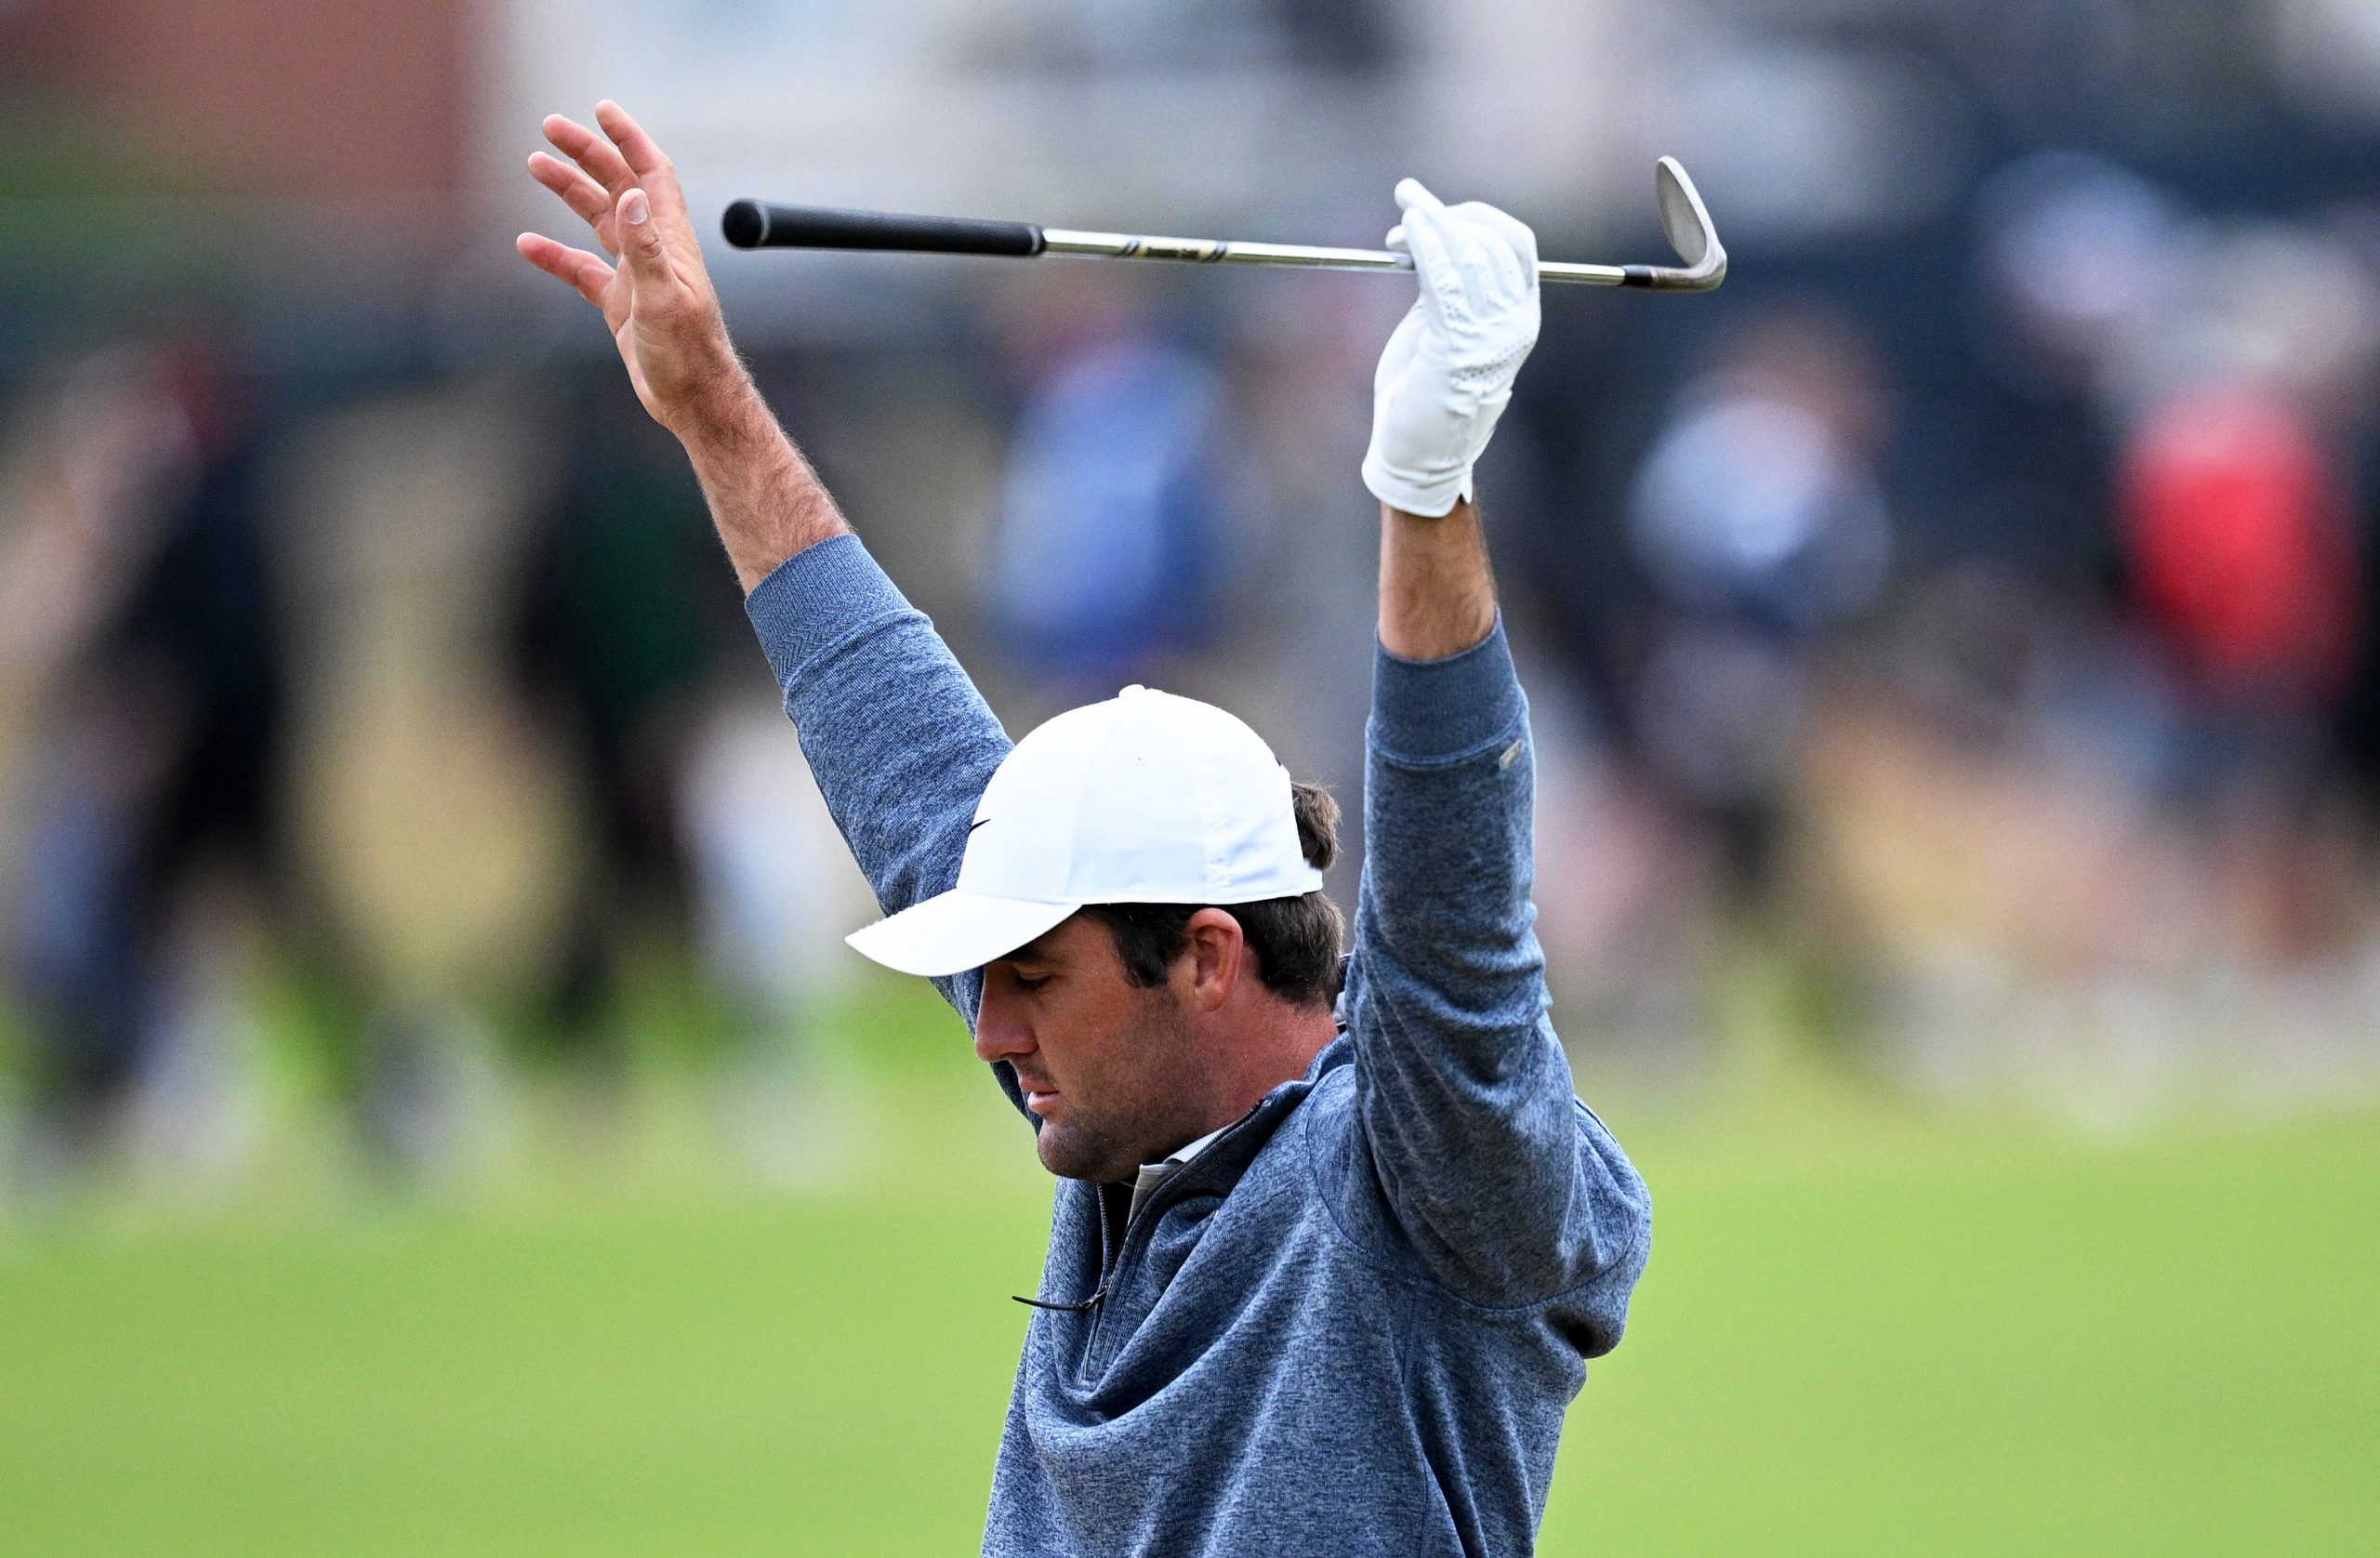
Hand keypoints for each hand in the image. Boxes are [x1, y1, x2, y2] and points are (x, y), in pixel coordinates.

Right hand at [516, 102, 743, 433]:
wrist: (693, 402)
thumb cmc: (688, 354)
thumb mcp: (664, 298)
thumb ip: (646, 247)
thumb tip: (630, 194)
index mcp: (669, 240)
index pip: (650, 172)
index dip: (629, 138)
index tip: (601, 109)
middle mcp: (654, 250)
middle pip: (618, 185)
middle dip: (587, 153)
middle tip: (549, 126)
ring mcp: (636, 276)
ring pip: (598, 220)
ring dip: (569, 191)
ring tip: (534, 163)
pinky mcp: (621, 305)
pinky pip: (582, 269)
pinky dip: (555, 254)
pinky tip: (526, 244)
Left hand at [1360, 180, 1539, 518]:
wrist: (1417, 452)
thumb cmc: (1425, 390)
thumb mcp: (1444, 325)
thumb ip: (1448, 283)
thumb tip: (1431, 230)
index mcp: (1521, 315)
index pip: (1515, 243)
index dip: (1476, 214)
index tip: (1433, 208)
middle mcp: (1515, 323)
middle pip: (1492, 241)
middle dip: (1448, 213)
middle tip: (1408, 203)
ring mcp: (1490, 336)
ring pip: (1468, 255)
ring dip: (1431, 225)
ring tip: (1403, 213)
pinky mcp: (1457, 347)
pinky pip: (1443, 281)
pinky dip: (1424, 247)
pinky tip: (1406, 235)